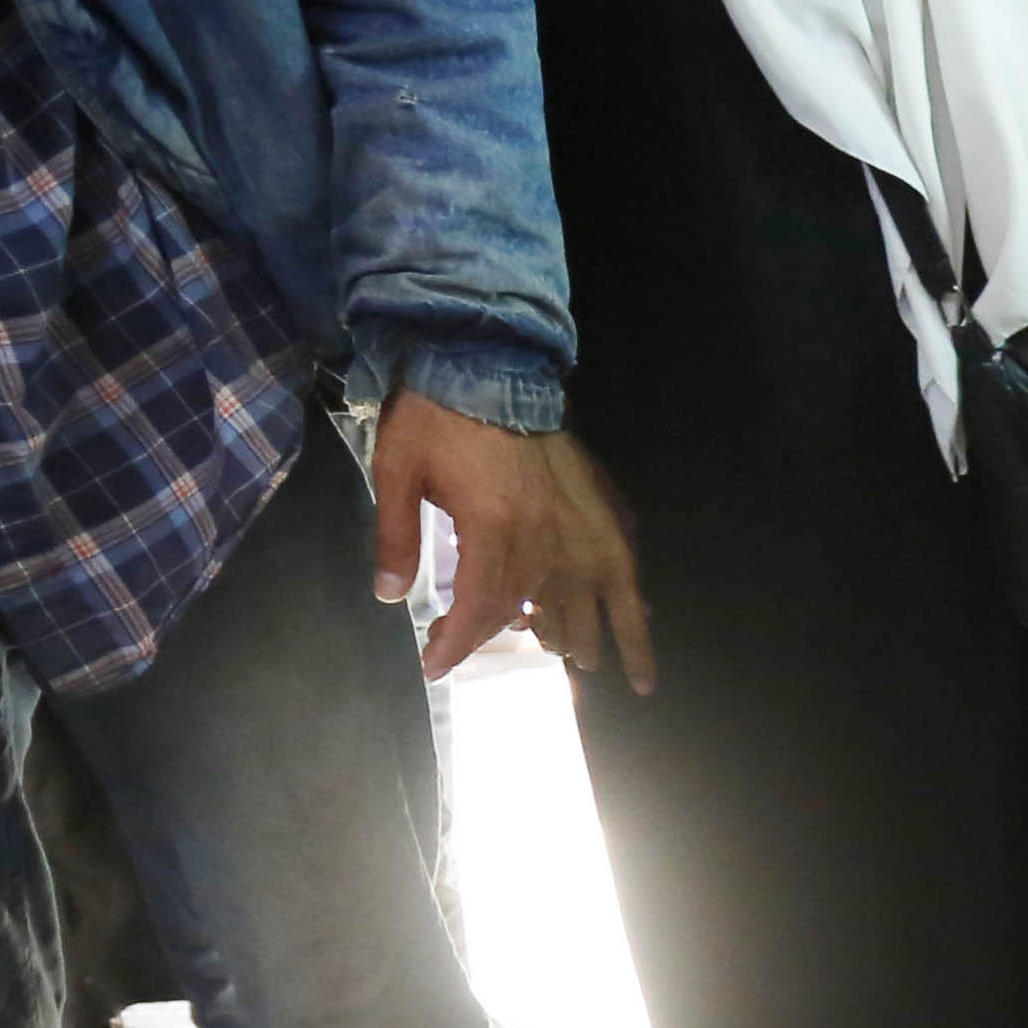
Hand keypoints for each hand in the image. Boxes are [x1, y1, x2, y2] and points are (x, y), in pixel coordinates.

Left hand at [371, 391, 657, 691]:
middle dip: (492, 637)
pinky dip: (625, 593)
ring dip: (583, 636)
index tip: (434, 665)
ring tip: (588, 667)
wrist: (488, 359)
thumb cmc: (436, 414)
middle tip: (462, 651)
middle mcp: (542, 534)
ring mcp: (574, 519)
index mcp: (493, 527)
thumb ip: (396, 537)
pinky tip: (636, 614)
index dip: (457, 643)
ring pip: (581, 595)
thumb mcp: (397, 470)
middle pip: (524, 607)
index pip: (479, 606)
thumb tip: (390, 596)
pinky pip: (616, 561)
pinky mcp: (591, 501)